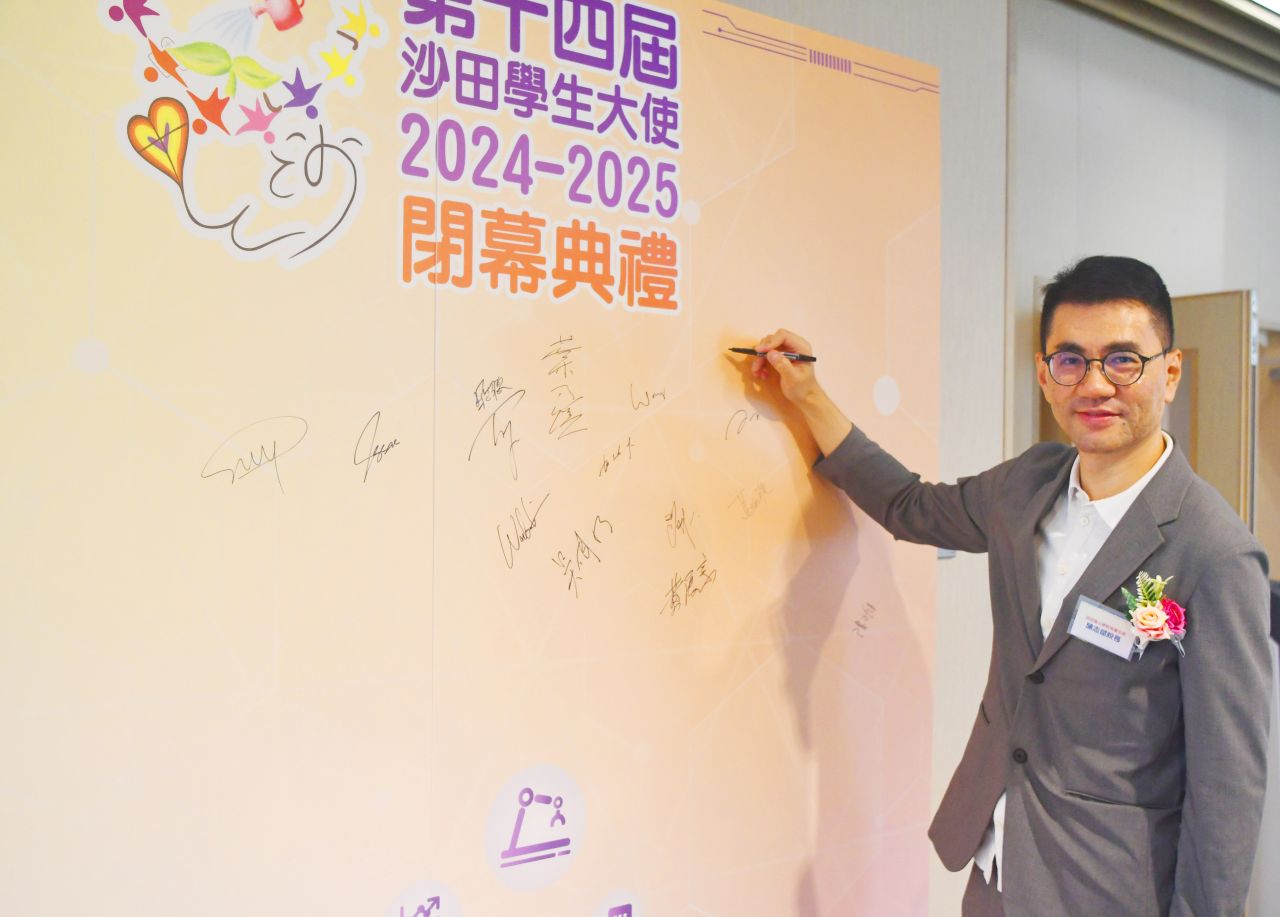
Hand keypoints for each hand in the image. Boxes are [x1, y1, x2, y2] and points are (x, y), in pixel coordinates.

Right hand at [750, 328, 852, 455]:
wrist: (809, 403)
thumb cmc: (805, 392)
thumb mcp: (793, 379)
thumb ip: (783, 364)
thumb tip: (771, 354)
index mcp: (802, 347)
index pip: (783, 335)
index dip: (770, 341)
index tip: (761, 351)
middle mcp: (795, 348)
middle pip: (774, 339)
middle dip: (763, 351)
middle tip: (756, 362)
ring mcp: (788, 354)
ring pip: (769, 349)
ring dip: (760, 360)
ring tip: (757, 373)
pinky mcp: (783, 362)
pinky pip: (768, 358)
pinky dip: (763, 365)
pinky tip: (761, 376)